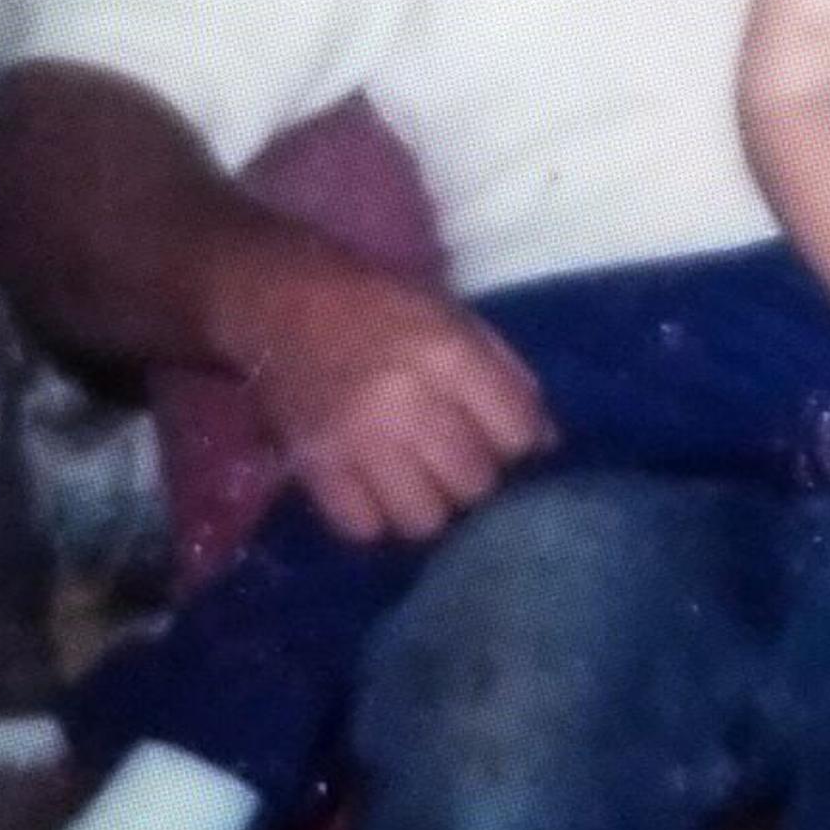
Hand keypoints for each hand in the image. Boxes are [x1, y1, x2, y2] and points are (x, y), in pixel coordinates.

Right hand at [211, 233, 551, 544]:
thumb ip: (506, 375)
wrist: (281, 300)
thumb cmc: (379, 303)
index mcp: (447, 353)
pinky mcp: (315, 469)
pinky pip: (365, 529)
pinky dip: (378, 517)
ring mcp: (357, 443)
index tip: (507, 438)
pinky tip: (379, 488)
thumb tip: (547, 444)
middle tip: (461, 459)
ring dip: (432, 504)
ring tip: (422, 479)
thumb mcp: (454, 316)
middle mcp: (406, 403)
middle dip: (478, 476)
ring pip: (424, 519)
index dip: (520, 442)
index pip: (516, 432)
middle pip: (474, 483)